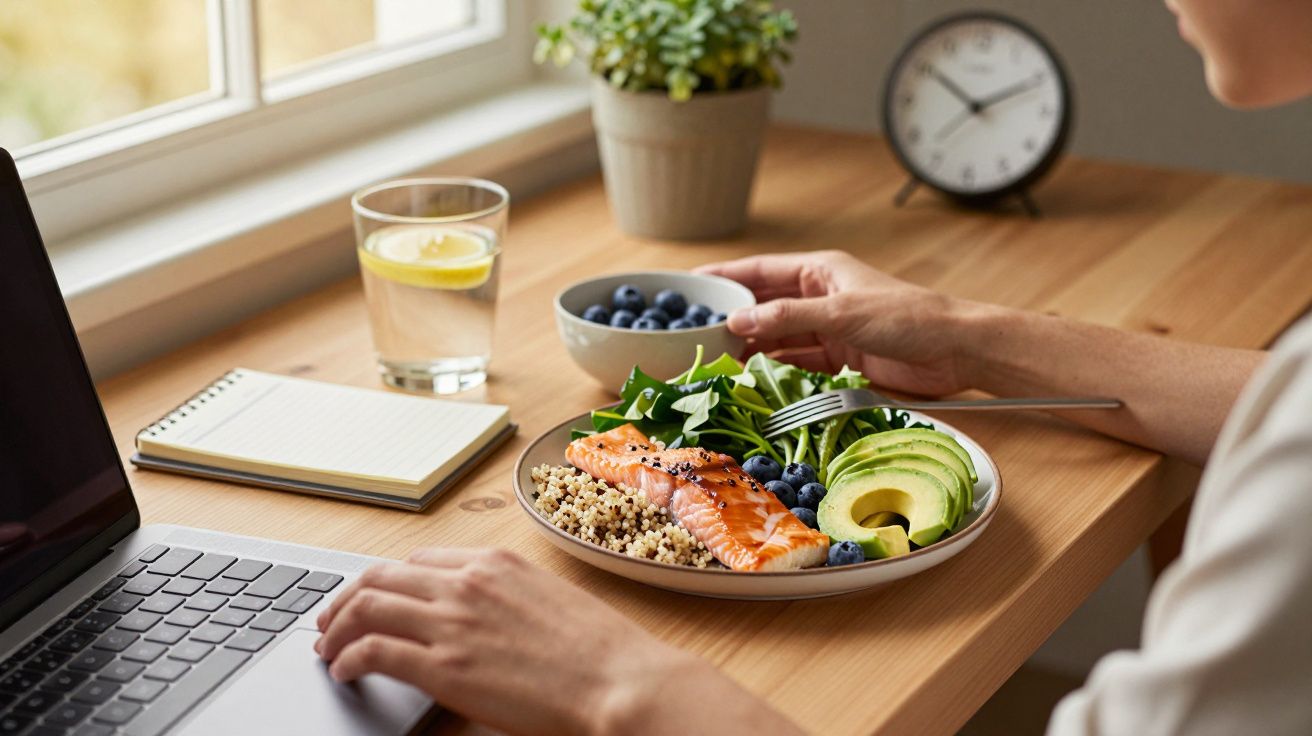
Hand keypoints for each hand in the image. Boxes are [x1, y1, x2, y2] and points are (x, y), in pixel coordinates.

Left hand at [315, 548, 773, 735]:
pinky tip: (344, 671)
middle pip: (381, 576)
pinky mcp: (443, 664)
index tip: (375, 598)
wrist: (619, 679)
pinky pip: (373, 649)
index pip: (419, 561)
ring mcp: (453, 621)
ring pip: (367, 606)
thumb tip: (481, 620)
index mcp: (495, 563)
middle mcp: (467, 582)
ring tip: (327, 647)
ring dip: (337, 627)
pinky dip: (348, 658)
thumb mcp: (549, 602)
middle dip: (348, 598)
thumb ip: (506, 600)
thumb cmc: (599, 652)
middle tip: (332, 621)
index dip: (387, 581)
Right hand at [696, 251, 976, 396]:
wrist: (956, 350)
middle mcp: (819, 297)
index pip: (760, 271)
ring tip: (716, 363)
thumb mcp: (841, 313)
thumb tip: (737, 321)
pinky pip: (797, 364)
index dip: (724, 276)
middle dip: (733, 319)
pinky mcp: (840, 360)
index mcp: (820, 271)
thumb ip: (788, 318)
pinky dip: (776, 372)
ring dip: (752, 350)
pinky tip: (753, 382)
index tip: (689, 285)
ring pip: (778, 339)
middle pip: (765, 307)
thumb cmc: (906, 317)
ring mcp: (828, 330)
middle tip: (694, 336)